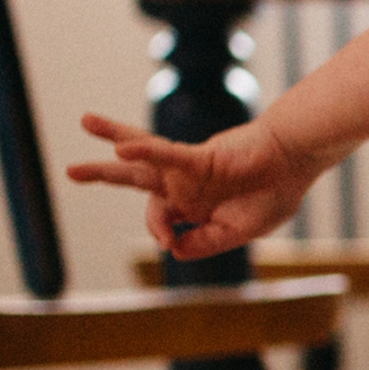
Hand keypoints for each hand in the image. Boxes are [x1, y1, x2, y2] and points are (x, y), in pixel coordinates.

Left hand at [66, 114, 323, 262]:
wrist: (296, 163)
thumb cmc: (274, 194)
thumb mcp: (239, 231)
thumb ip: (206, 242)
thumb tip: (170, 249)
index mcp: (193, 205)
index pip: (159, 219)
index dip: (157, 231)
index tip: (168, 240)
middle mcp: (185, 185)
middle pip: (135, 179)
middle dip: (104, 174)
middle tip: (72, 171)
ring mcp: (189, 169)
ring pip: (143, 155)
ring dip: (113, 140)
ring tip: (85, 120)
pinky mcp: (199, 157)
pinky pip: (167, 153)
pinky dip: (145, 152)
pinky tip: (121, 149)